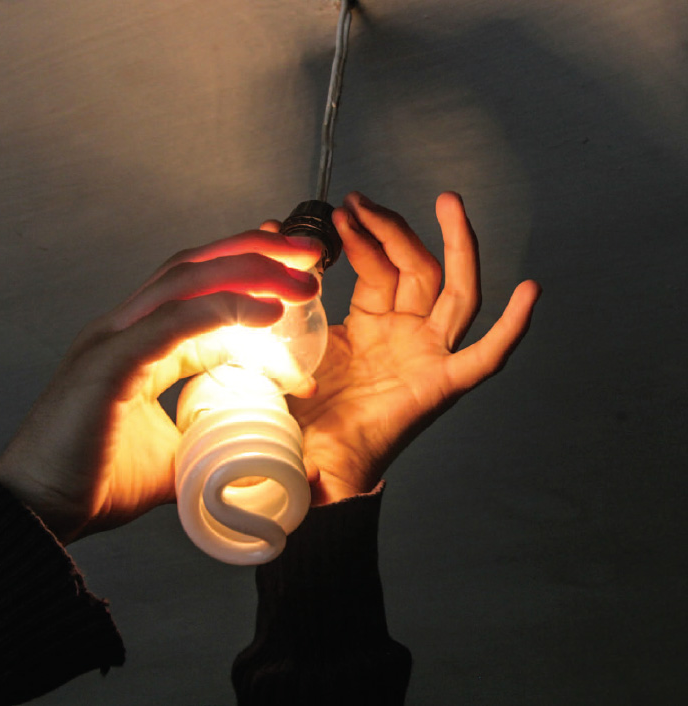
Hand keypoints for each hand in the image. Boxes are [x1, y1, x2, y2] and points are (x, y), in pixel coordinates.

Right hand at [0, 231, 322, 543]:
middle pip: (193, 269)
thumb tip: (252, 442)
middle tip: (307, 253)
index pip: (195, 291)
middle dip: (255, 252)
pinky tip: (267, 310)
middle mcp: (122, 330)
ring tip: (301, 275)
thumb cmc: (93, 482)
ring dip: (249, 270)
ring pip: (186, 283)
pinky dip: (223, 309)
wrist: (37, 514)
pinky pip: (173, 324)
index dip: (245, 273)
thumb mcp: (171, 452)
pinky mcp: (109, 365)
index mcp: (134, 344)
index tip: (291, 271)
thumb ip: (206, 432)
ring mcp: (112, 341)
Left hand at [289, 192, 540, 504]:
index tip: (338, 213)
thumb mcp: (284, 348)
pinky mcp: (443, 386)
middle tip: (366, 199)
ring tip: (448, 201)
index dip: (363, 239)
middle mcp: (405, 336)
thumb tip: (263, 233)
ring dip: (455, 246)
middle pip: (417, 268)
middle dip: (395, 229)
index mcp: (369, 327)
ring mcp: (428, 357)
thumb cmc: (301, 416)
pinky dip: (511, 328)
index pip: (377, 268)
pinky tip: (531, 290)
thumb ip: (275, 297)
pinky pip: (485, 357)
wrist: (311, 470)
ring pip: (454, 292)